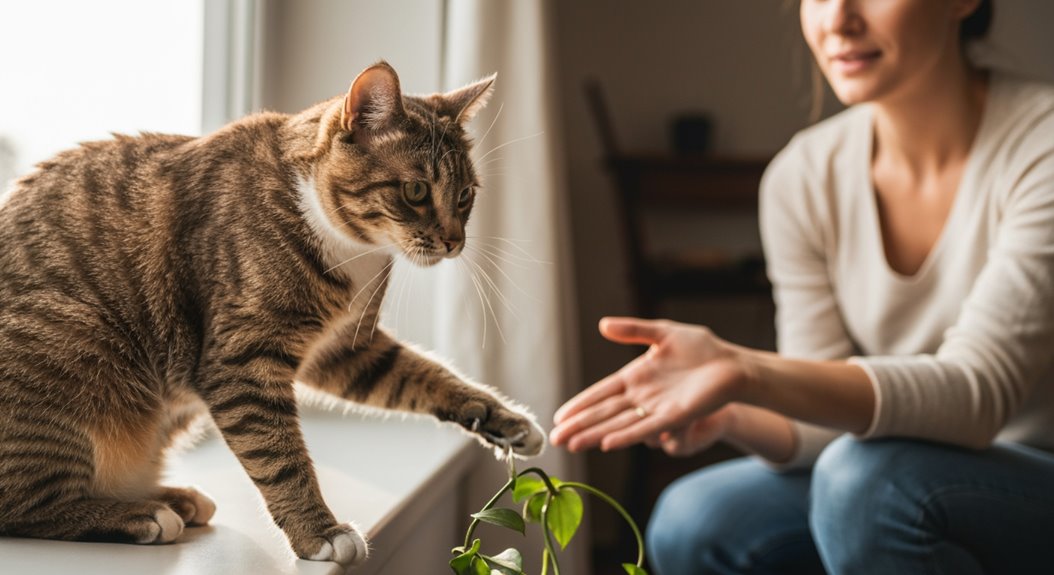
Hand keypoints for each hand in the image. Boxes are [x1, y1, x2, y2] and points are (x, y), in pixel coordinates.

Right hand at [550, 317, 748, 451]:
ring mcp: (657, 408)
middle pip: (604, 413)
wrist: (733, 364)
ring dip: (595, 434)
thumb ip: (633, 330)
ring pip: (619, 424)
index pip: (601, 393)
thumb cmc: (702, 349)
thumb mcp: (663, 333)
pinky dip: (627, 435)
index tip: (559, 417)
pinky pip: (646, 427)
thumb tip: (602, 325)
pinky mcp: (675, 416)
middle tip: (555, 439)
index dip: (580, 405)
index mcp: (636, 377)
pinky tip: (608, 444)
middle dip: (580, 426)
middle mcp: (642, 396)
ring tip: (572, 444)